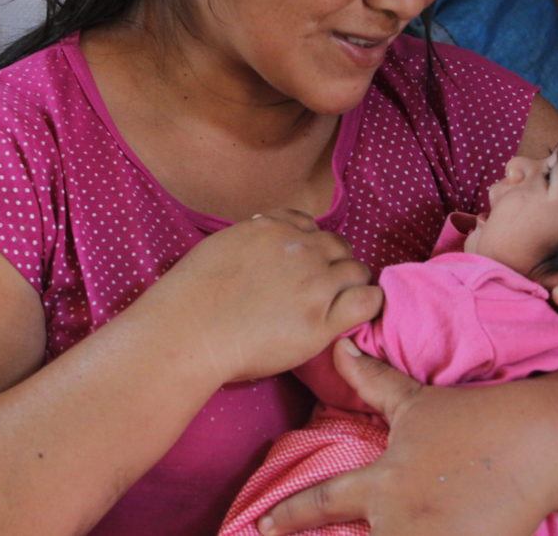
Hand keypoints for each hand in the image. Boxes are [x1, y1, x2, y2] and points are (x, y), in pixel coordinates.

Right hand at [149, 210, 382, 382]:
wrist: (189, 331)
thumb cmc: (192, 294)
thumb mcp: (223, 243)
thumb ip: (252, 235)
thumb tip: (265, 230)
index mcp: (275, 228)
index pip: (312, 227)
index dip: (312, 247)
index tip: (306, 264)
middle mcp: (301, 250)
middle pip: (340, 247)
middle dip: (336, 264)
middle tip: (324, 288)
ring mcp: (315, 284)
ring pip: (358, 271)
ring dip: (352, 284)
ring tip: (339, 303)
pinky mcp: (322, 321)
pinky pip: (368, 301)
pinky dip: (368, 304)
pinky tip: (356, 315)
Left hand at [258, 339, 557, 535]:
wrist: (536, 442)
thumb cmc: (474, 418)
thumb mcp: (417, 403)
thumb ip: (374, 382)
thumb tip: (342, 347)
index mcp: (383, 483)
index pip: (323, 503)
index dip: (290, 516)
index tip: (264, 527)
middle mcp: (399, 521)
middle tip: (340, 526)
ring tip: (416, 527)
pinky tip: (449, 533)